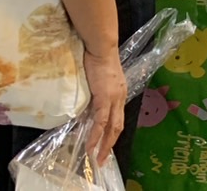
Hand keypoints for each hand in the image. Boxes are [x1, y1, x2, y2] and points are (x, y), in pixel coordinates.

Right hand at [80, 46, 126, 166]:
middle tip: (103, 159)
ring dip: (105, 144)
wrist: (101, 48)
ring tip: (98, 158)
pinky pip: (100, 121)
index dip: (113, 133)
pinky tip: (91, 146)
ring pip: (112, 127)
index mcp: (119, 93)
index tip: (106, 145)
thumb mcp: (99, 81)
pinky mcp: (105, 98)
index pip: (118, 117)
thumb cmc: (97, 59)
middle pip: (118, 126)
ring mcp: (114, 98)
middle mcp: (120, 97)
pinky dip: (96, 135)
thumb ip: (96, 94)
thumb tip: (86, 108)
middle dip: (111, 144)